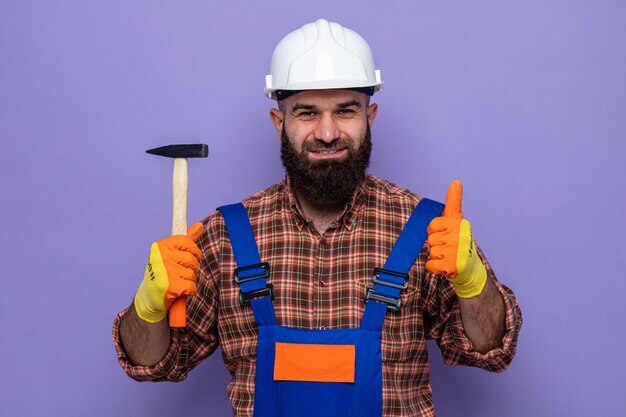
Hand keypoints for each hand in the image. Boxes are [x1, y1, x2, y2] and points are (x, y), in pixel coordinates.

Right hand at [134, 222, 203, 322]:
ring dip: (189, 280)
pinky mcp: (172, 286)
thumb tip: (200, 225)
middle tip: (179, 273)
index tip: (190, 256)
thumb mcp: (171, 254)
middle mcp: (162, 257)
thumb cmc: (163, 273)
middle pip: (192, 258)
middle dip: (191, 267)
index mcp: (161, 246)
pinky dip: (189, 291)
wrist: (148, 298)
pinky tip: (178, 291)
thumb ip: (187, 240)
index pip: (186, 241)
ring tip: (176, 282)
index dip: (193, 250)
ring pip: (193, 273)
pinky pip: (192, 286)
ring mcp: (167, 271)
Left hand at [426, 181, 486, 297]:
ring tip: (449, 256)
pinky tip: (446, 266)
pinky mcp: (451, 265)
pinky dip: (435, 268)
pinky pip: (430, 265)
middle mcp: (458, 235)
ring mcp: (455, 250)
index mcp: (458, 223)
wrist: (470, 269)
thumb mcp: (457, 221)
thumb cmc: (459, 242)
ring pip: (431, 251)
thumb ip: (454, 202)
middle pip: (430, 238)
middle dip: (436, 244)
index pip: (433, 224)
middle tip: (449, 248)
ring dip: (436, 256)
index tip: (449, 227)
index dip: (435, 230)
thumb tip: (456, 181)